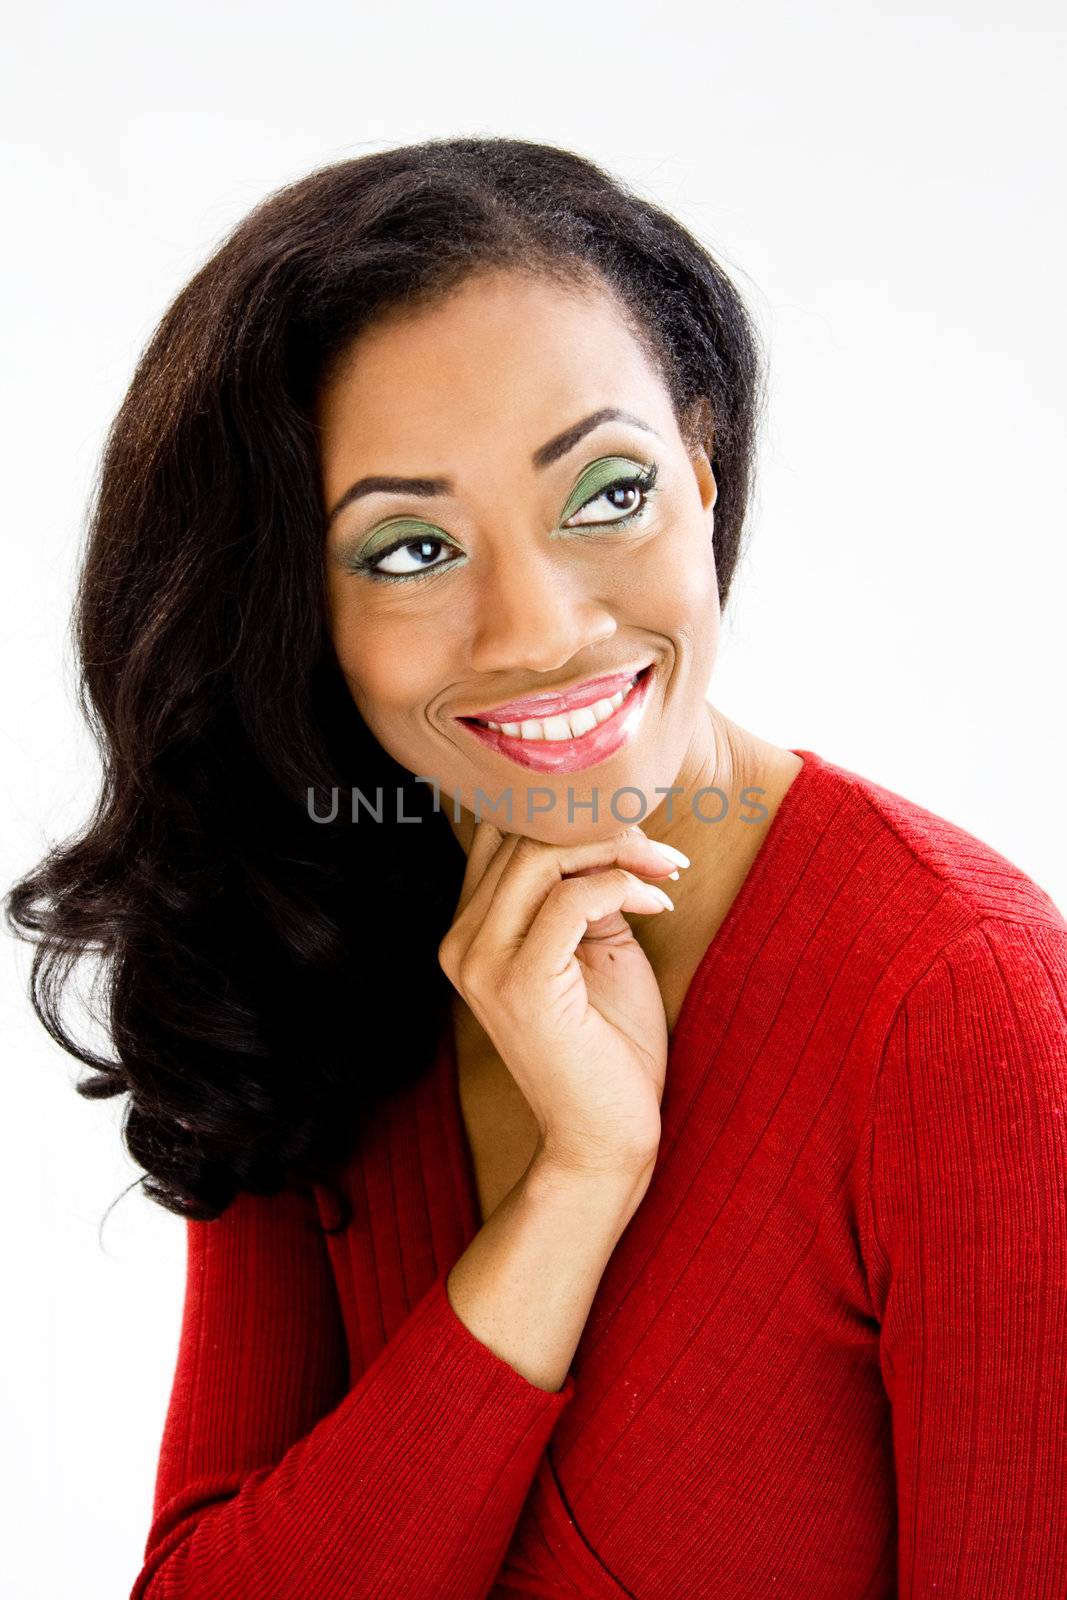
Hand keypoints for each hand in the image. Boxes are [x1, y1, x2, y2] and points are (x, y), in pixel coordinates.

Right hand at [437, 821, 688, 1176]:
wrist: (604, 1136)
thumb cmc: (608, 1047)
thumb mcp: (597, 947)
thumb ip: (586, 889)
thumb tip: (612, 828)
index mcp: (470, 932)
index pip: (504, 836)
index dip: (571, 819)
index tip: (636, 835)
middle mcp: (461, 943)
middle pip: (522, 837)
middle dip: (602, 828)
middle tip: (661, 852)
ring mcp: (483, 963)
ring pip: (542, 857)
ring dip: (618, 850)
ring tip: (666, 871)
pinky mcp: (521, 982)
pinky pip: (571, 898)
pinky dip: (623, 885)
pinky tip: (658, 904)